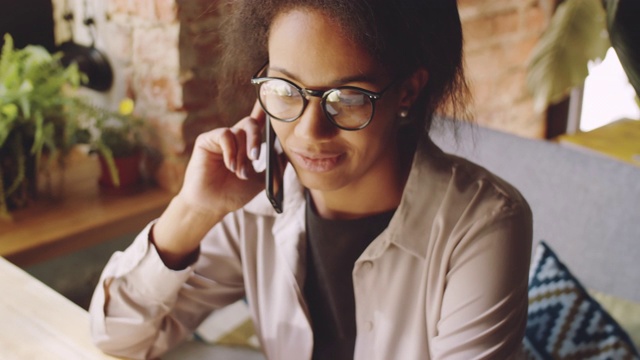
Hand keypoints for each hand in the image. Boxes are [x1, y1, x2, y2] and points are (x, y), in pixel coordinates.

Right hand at [177, 101, 265, 215]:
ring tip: (239, 173)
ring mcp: (220, 139)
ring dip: (242, 155)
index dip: (265, 111)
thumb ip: (275, 167)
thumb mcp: (261, 181)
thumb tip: (288, 153)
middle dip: (256, 139)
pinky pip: (224, 135)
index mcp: (246, 145)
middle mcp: (234, 138)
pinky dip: (230, 150)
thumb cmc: (233, 194)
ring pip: (239, 132)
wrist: (211, 206)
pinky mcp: (206, 140)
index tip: (274, 105)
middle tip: (255, 157)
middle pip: (251, 123)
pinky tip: (229, 165)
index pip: (258, 123)